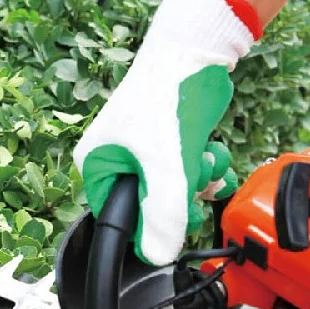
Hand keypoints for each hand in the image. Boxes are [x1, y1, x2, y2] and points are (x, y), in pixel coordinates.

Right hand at [73, 0, 259, 265]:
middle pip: (152, 210)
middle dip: (181, 201)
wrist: (195, 51)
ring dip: (198, 184)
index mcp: (98, 166)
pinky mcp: (171, 147)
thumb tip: (159, 257)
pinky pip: (189, 176)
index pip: (120, 220)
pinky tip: (210, 152)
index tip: (175, 215)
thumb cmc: (166, 96)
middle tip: (193, 185)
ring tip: (203, 159)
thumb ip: (164, 213)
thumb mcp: (165, 163)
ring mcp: (146, 155)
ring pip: (176, 194)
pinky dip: (205, 168)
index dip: (150, 225)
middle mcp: (117, 162)